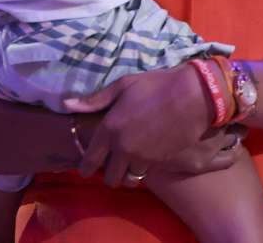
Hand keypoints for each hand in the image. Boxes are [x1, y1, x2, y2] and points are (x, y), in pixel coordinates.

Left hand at [63, 64, 214, 186]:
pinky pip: (147, 173)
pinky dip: (145, 168)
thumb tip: (67, 105)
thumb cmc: (158, 85)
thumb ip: (96, 99)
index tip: (86, 168)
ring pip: (129, 178)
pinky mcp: (161, 162)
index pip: (90, 160)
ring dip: (128, 173)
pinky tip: (149, 156)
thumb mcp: (125, 85)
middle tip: (113, 164)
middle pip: (110, 177)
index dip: (85, 168)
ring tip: (131, 162)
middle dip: (109, 174)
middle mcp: (123, 148)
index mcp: (109, 129)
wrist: (195, 96)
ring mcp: (143, 157)